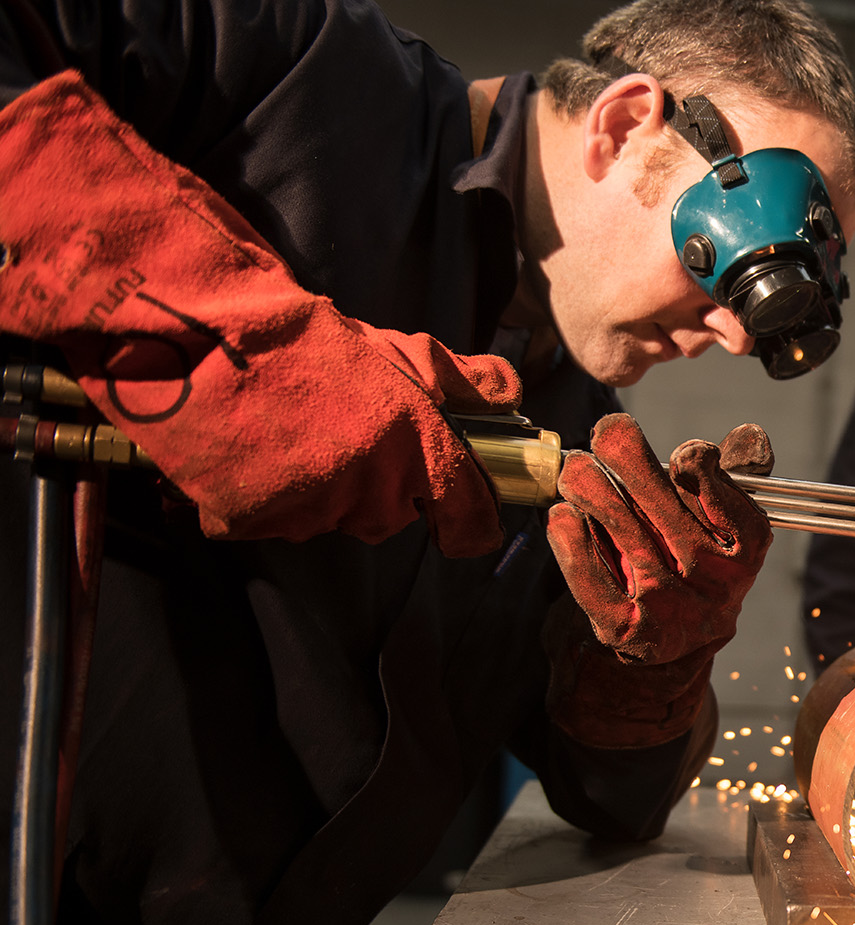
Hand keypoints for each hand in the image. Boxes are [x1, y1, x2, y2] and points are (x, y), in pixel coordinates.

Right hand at [0, 71, 513, 555]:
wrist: (213, 340)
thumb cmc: (316, 345)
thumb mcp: (403, 352)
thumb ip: (465, 380)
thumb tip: (512, 396)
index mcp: (416, 450)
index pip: (465, 518)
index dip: (467, 524)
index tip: (462, 525)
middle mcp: (371, 490)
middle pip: (390, 515)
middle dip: (378, 485)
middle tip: (345, 433)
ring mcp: (311, 510)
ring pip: (332, 518)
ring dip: (322, 490)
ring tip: (297, 434)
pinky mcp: (254, 521)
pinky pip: (276, 520)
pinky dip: (269, 497)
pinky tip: (260, 451)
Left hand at [544, 415, 773, 747]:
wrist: (670, 647)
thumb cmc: (689, 568)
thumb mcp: (717, 528)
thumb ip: (725, 479)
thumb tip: (751, 435)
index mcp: (745, 553)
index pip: (726, 500)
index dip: (698, 466)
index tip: (680, 452)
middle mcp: (715, 584)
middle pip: (668, 510)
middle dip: (630, 461)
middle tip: (606, 434)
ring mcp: (671, 608)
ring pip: (626, 535)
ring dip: (593, 491)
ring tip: (577, 471)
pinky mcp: (628, 628)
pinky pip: (594, 580)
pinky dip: (572, 544)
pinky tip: (562, 517)